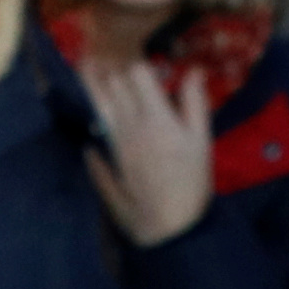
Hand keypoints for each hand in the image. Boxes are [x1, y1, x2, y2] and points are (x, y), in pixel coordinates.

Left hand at [81, 59, 217, 246]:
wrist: (170, 229)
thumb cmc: (192, 184)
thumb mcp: (201, 141)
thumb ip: (195, 103)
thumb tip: (193, 70)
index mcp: (154, 116)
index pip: (138, 73)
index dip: (140, 65)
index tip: (145, 67)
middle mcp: (129, 126)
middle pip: (114, 86)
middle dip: (113, 70)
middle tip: (110, 58)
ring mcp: (114, 148)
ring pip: (100, 109)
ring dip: (94, 87)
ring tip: (86, 67)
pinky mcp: (107, 169)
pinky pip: (94, 149)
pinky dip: (91, 136)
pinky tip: (89, 132)